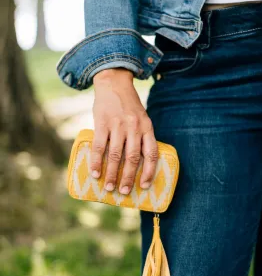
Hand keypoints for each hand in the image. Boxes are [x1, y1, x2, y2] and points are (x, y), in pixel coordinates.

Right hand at [91, 68, 157, 194]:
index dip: (149, 172)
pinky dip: (97, 162)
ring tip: (110, 187)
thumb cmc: (128, 105)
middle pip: (133, 158)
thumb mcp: (141, 118)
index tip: (144, 186)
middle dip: (129, 177)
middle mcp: (134, 127)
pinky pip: (100, 146)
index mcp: (147, 127)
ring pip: (116, 155)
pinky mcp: (102, 123)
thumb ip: (140, 136)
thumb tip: (135, 162)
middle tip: (125, 191)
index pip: (152, 153)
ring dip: (113, 174)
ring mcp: (118, 125)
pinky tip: (95, 173)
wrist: (114, 83)